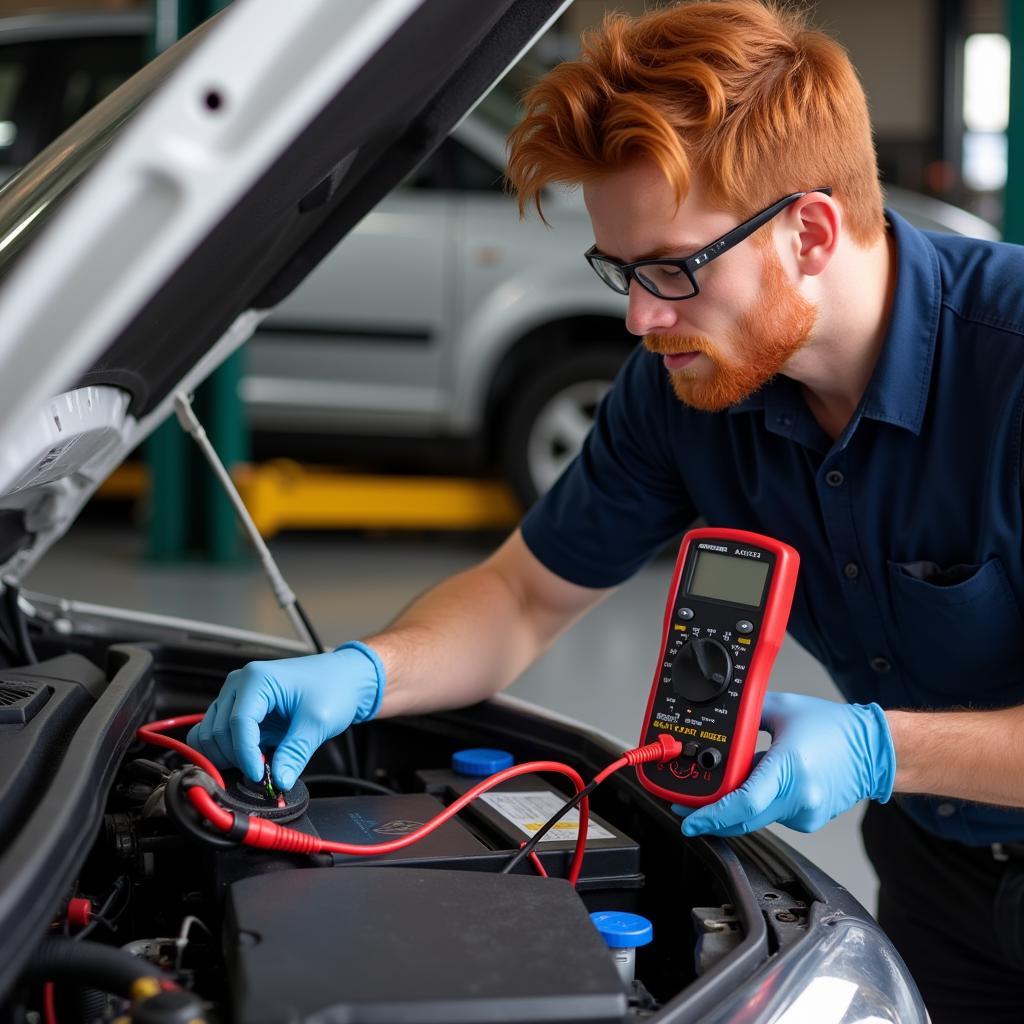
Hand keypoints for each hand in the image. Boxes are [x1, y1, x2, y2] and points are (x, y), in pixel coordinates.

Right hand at [186, 642, 383, 790]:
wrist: (344, 678)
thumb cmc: (334, 687)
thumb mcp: (318, 722)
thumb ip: (295, 753)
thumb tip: (279, 782)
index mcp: (256, 679)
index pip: (237, 724)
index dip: (246, 755)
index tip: (259, 776)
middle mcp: (239, 685)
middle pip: (219, 731)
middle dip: (237, 759)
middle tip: (263, 776)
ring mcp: (236, 697)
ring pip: (211, 735)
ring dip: (228, 757)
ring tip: (258, 767)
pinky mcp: (239, 710)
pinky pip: (218, 735)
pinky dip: (227, 752)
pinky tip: (250, 760)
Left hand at [674, 692, 895, 836]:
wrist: (873, 750)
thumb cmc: (834, 727)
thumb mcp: (781, 708)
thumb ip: (746, 714)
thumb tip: (719, 718)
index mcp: (790, 769)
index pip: (744, 804)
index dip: (712, 816)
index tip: (688, 819)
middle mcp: (799, 798)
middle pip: (743, 818)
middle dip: (712, 815)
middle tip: (687, 805)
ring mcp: (805, 814)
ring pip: (755, 816)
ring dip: (738, 802)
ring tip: (745, 772)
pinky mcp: (807, 820)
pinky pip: (770, 813)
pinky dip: (759, 801)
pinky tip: (766, 780)